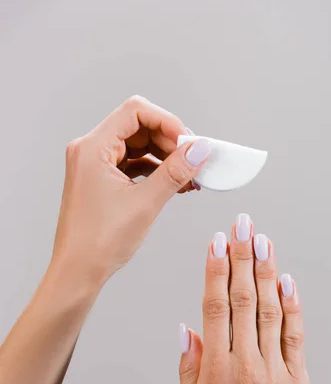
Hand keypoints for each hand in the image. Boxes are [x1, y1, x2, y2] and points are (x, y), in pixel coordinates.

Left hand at [52, 95, 210, 286]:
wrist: (77, 272)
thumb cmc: (99, 242)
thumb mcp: (144, 204)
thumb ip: (175, 173)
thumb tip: (200, 150)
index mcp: (92, 148)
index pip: (135, 112)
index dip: (167, 122)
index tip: (190, 143)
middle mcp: (90, 150)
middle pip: (138, 127)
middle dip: (170, 141)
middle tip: (195, 161)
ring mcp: (95, 165)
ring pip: (138, 146)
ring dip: (165, 158)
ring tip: (190, 176)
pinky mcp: (102, 180)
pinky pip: (133, 164)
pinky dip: (155, 171)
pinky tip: (176, 184)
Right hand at [179, 213, 310, 383]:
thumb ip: (188, 368)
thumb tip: (187, 329)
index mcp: (215, 371)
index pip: (213, 306)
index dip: (214, 269)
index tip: (216, 241)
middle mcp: (246, 365)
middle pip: (242, 298)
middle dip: (242, 256)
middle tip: (243, 225)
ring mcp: (276, 373)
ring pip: (271, 310)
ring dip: (267, 271)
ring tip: (263, 240)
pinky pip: (296, 337)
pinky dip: (293, 307)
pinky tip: (287, 282)